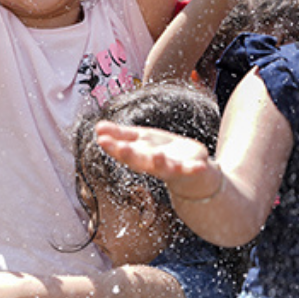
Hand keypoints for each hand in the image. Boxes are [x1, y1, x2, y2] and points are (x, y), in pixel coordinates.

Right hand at [94, 121, 222, 199]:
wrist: (187, 167)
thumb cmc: (160, 152)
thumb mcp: (139, 139)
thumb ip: (119, 134)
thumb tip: (97, 127)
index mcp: (138, 155)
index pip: (122, 151)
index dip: (112, 147)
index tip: (101, 139)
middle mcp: (151, 164)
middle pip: (138, 161)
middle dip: (130, 155)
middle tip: (120, 147)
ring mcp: (169, 168)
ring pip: (162, 167)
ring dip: (159, 162)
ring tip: (156, 155)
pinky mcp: (189, 169)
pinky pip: (191, 170)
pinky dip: (195, 169)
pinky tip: (201, 165)